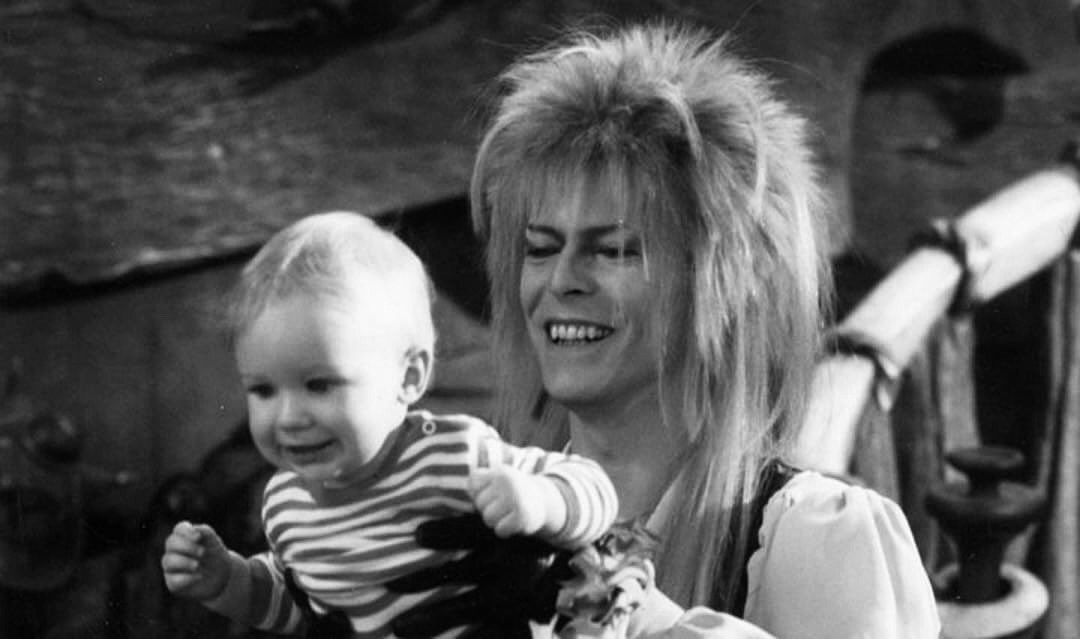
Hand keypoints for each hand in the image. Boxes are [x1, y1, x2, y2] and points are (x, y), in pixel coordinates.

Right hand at [161, 521, 232, 600]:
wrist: (222, 576)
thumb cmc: (214, 555)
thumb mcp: (214, 542)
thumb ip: (205, 532)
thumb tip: (195, 528)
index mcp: (184, 537)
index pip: (179, 529)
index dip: (186, 531)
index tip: (199, 537)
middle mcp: (174, 550)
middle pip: (170, 543)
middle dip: (186, 546)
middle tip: (203, 552)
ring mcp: (171, 567)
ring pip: (168, 561)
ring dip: (184, 562)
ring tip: (198, 565)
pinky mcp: (173, 583)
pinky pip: (174, 580)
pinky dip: (187, 578)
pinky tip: (199, 577)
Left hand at [385, 514, 573, 638]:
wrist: (571, 566)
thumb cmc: (527, 534)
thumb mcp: (511, 515)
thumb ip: (480, 505)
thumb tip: (449, 485)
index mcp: (506, 536)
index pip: (472, 531)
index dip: (445, 533)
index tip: (417, 534)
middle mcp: (509, 567)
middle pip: (459, 573)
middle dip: (422, 579)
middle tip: (390, 585)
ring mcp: (512, 600)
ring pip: (464, 609)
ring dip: (431, 619)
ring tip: (399, 628)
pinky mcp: (516, 622)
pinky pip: (486, 635)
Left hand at [469, 467, 559, 537]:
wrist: (543, 501)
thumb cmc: (512, 492)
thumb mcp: (498, 480)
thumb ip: (481, 484)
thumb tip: (470, 494)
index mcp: (500, 472)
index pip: (473, 484)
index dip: (479, 493)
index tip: (492, 493)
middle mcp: (507, 482)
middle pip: (480, 503)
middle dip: (489, 508)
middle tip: (504, 505)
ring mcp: (515, 498)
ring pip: (488, 518)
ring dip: (496, 521)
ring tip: (509, 513)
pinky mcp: (523, 516)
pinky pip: (500, 530)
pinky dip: (505, 530)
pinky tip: (515, 522)